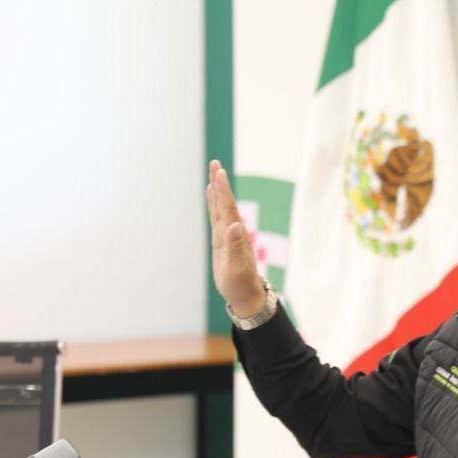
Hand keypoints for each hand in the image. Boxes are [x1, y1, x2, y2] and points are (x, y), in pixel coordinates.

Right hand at [206, 160, 265, 317]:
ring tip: (213, 173)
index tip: (219, 172)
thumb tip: (235, 225)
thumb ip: (235, 246)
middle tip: (215, 163)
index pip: (228, 208)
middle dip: (220, 183)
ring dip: (217, 190)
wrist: (245, 294)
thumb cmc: (240, 283)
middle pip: (225, 203)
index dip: (223, 190)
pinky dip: (214, 205)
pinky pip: (217, 217)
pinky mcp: (222, 241)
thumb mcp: (236, 267)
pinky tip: (212, 196)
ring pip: (221, 207)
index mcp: (235, 235)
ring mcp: (227, 235)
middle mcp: (232, 231)